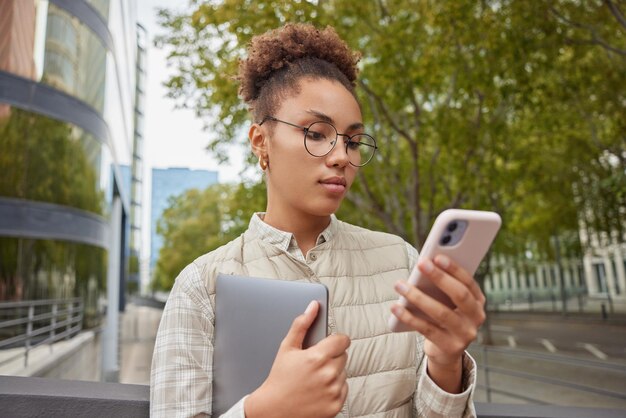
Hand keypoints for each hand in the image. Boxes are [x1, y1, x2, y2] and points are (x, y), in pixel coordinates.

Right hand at [245, 301, 349, 417]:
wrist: (274, 410)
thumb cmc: (279, 378)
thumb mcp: (287, 348)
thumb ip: (302, 324)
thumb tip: (313, 306)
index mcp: (317, 357)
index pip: (343, 340)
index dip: (335, 340)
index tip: (329, 344)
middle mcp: (328, 374)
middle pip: (343, 356)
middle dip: (331, 357)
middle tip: (314, 363)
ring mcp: (333, 391)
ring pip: (343, 372)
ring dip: (333, 373)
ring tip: (314, 378)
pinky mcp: (336, 405)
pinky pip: (343, 389)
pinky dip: (334, 388)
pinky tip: (318, 389)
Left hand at [391, 255, 485, 391]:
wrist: (446, 351)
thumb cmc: (444, 316)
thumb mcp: (448, 301)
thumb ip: (443, 286)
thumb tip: (425, 264)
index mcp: (478, 301)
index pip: (468, 282)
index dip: (454, 269)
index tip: (437, 256)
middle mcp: (476, 318)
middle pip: (459, 295)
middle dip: (439, 277)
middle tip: (420, 263)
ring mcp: (465, 334)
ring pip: (441, 313)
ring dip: (418, 296)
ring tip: (400, 285)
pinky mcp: (450, 347)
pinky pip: (426, 329)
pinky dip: (409, 317)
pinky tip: (396, 307)